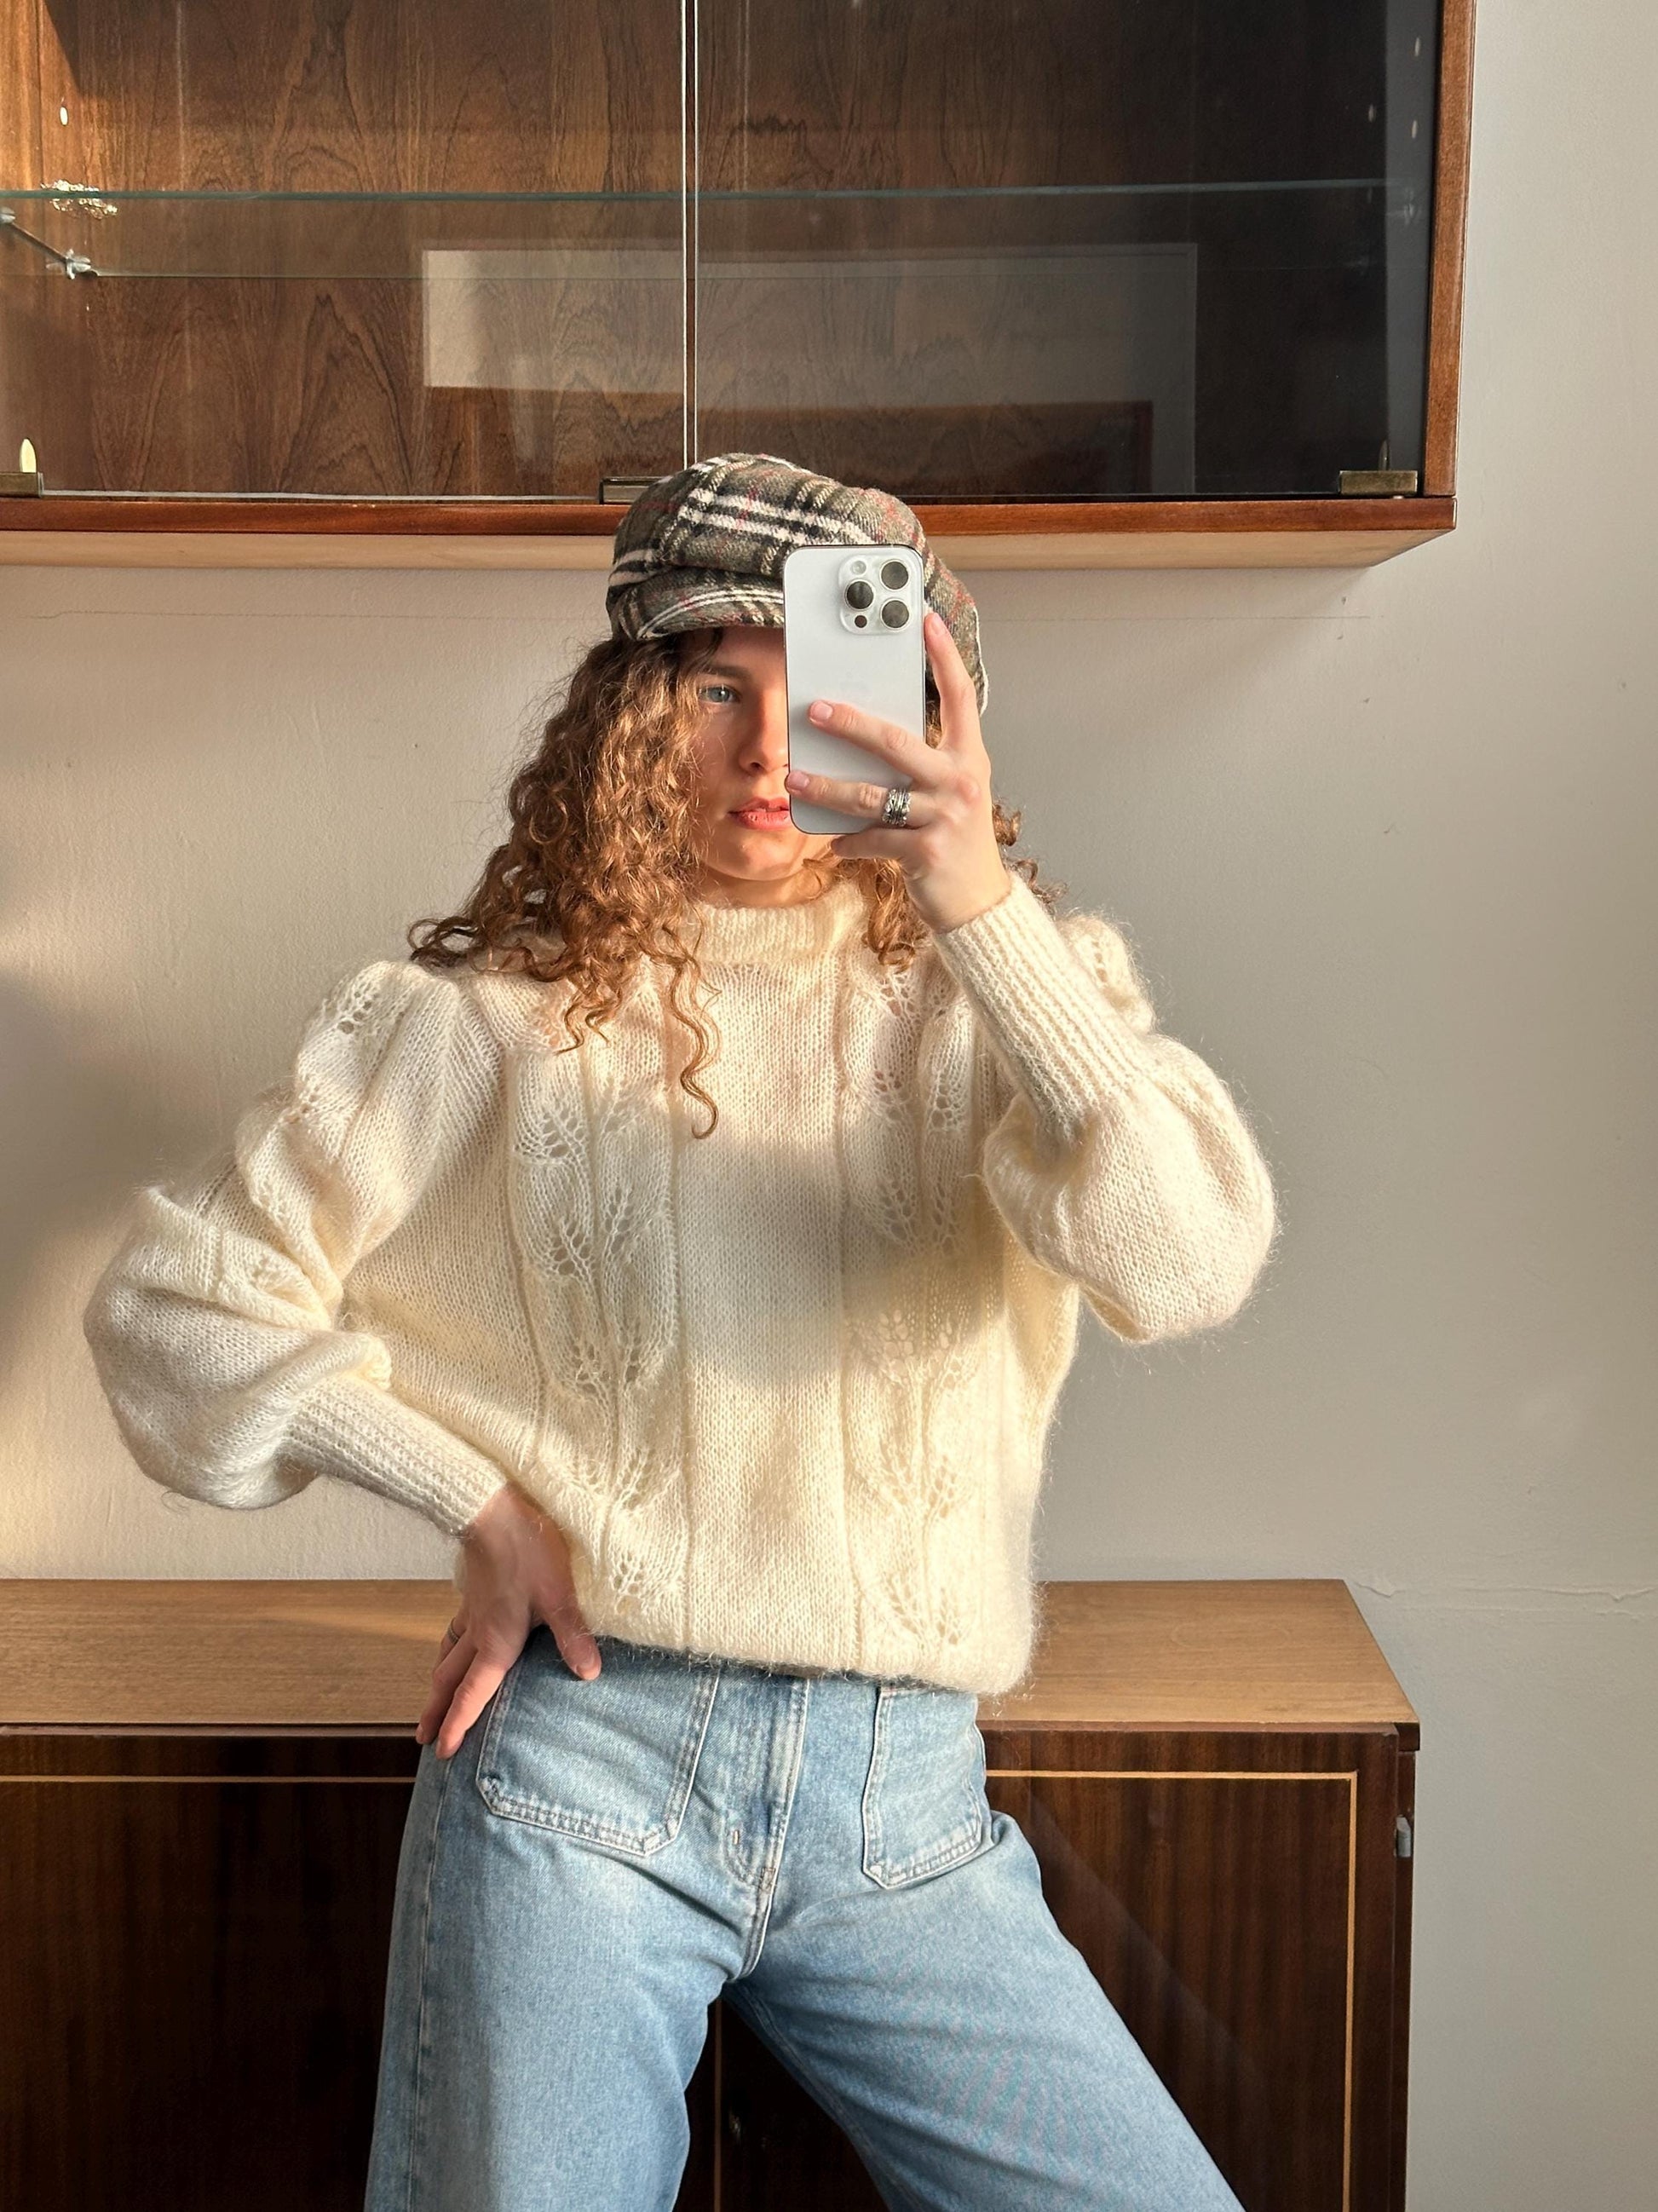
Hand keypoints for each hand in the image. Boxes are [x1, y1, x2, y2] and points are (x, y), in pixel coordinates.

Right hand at [414, 1483, 601, 1759]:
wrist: (492, 1508)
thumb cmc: (529, 1550)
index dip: (459, 1724)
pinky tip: (452, 1641)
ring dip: (438, 1681)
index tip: (444, 1752)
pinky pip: (456, 1627)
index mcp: (497, 1642)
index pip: (473, 1693)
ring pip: (448, 1655)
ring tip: (431, 1697)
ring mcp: (473, 1610)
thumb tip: (589, 1674)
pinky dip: (448, 1644)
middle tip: (423, 1740)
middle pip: (451, 1681)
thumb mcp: (559, 1595)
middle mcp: (479, 1633)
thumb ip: (572, 1636)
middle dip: (438, 1712)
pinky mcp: (474, 1590)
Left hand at [783, 608, 1012, 934]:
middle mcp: (960, 782)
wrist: (978, 903)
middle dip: (850, 724)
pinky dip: (847, 841)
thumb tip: (863, 738)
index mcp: (969, 759)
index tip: (925, 619)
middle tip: (814, 709)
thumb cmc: (956, 841)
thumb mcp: (950, 794)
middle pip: (896, 742)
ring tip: (794, 778)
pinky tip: (833, 842)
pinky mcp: (925, 852)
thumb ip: (921, 764)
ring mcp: (944, 817)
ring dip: (827, 787)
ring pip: (872, 795)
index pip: (961, 697)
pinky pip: (872, 838)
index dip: (944, 656)